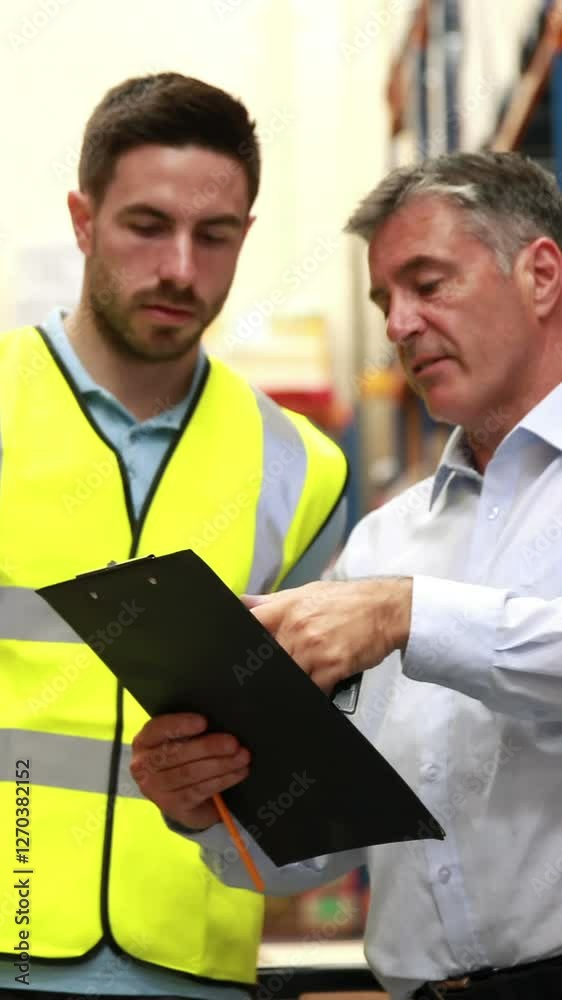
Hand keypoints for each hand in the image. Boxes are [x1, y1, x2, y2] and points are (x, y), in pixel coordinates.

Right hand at [130, 713, 250, 829]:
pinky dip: (222, 780)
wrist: (181, 796)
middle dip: (209, 747)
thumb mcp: (180, 740)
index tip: (204, 722)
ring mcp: (155, 789)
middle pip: (178, 753)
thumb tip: (220, 721)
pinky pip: (199, 790)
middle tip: (234, 743)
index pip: (159, 729)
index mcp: (144, 741)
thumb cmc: (183, 757)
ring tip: (242, 757)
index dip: (180, 725)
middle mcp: (143, 765)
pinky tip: (238, 773)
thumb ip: (192, 731)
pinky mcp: (172, 806)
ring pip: (190, 773)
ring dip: (221, 764)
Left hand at [242, 578, 411, 693]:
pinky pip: (310, 690)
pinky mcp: (331, 668)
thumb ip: (274, 602)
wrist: (386, 609)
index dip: (238, 643)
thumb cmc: (348, 601)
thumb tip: (242, 603)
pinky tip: (313, 691)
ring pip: (285, 677)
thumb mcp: (307, 591)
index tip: (236, 657)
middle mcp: (296, 628)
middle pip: (265, 659)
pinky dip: (310, 693)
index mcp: (286, 608)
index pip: (249, 625)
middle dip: (264, 670)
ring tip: (291, 683)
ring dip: (286, 683)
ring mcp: (312, 650)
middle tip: (261, 679)